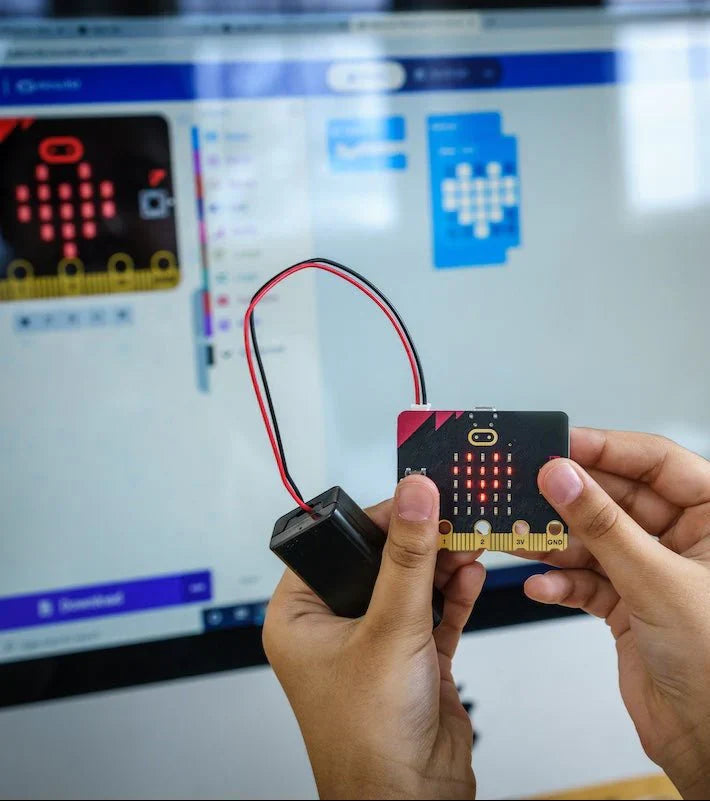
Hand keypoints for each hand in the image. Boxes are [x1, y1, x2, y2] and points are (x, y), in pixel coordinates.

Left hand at [263, 474, 484, 799]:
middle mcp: (334, 626)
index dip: (374, 518)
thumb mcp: (389, 631)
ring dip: (439, 565)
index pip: (335, 545)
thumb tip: (414, 498)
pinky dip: (453, 593)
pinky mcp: (412, 659)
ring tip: (466, 540)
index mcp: (300, 617)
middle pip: (378, 562)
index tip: (412, 497)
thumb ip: (407, 559)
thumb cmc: (367, 740)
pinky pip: (433, 613)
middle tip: (447, 516)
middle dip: (416, 542)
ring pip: (409, 586)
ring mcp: (375, 643)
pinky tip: (470, 573)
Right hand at [523, 428, 709, 799]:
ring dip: (556, 543)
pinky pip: (586, 578)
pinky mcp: (628, 603)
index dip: (607, 448)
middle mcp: (684, 540)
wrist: (709, 745)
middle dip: (571, 501)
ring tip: (523, 539)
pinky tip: (543, 588)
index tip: (560, 445)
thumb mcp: (657, 581)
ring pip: (595, 539)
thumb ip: (603, 525)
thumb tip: (563, 476)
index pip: (656, 462)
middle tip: (527, 490)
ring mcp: (653, 571)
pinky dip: (562, 583)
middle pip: (617, 499)